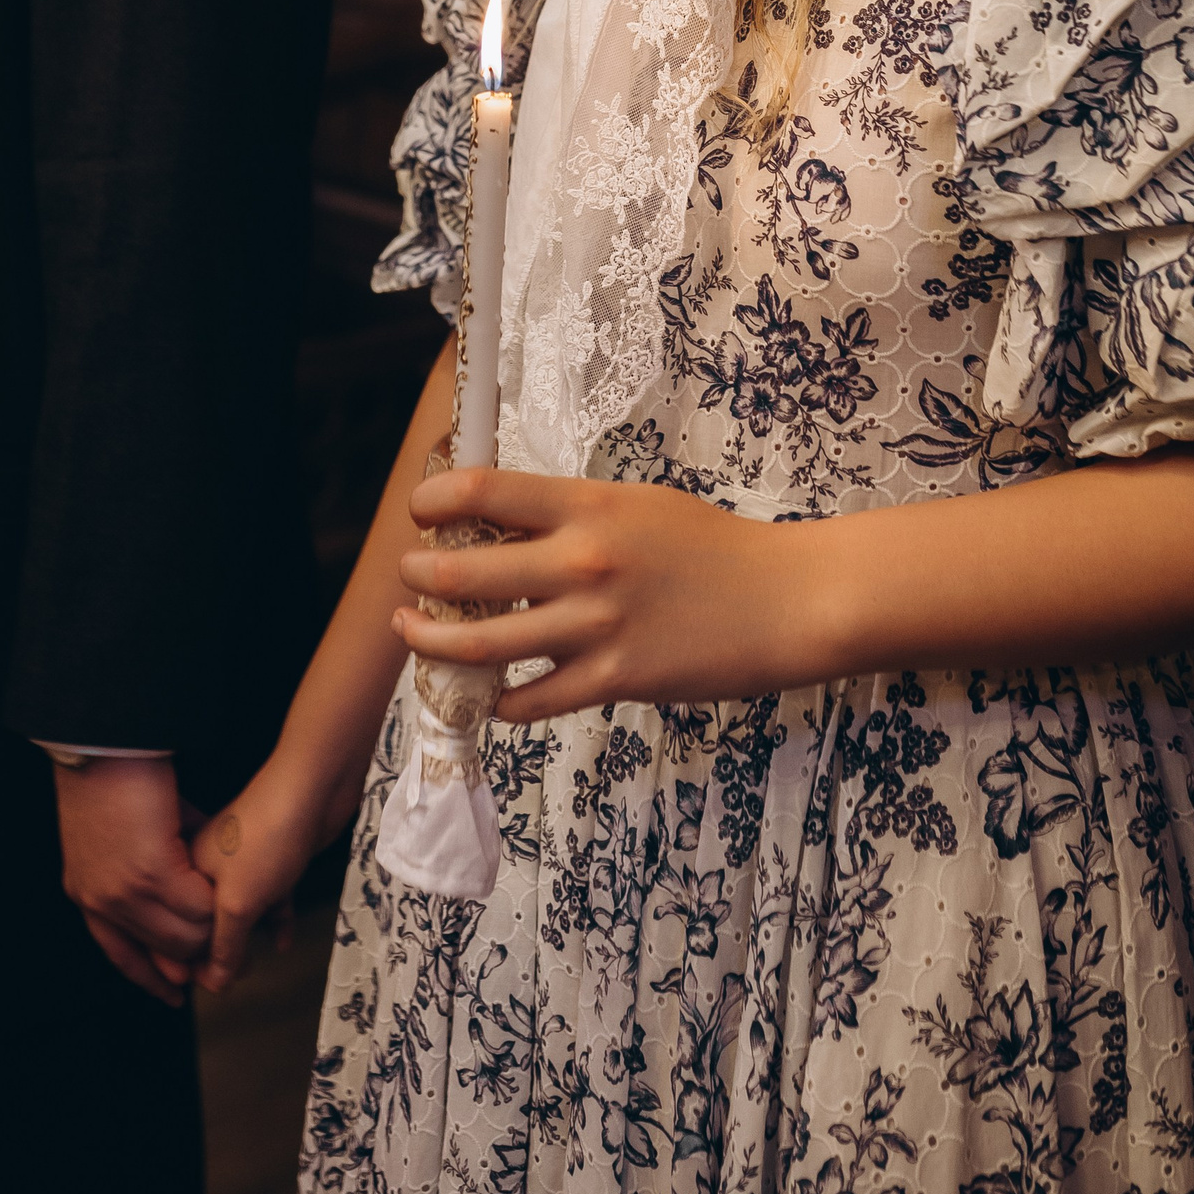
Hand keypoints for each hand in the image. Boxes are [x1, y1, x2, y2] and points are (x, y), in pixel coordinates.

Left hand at [52, 755, 214, 1006]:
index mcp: (88, 894)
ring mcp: (126, 892)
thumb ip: (146, 856)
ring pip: (184, 934)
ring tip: (237, 915)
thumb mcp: (119, 831)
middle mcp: (104, 902)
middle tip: (227, 952)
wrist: (101, 744)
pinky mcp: (152, 873)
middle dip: (195, 957)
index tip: (175, 992)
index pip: (121, 954)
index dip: (150, 976)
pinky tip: (232, 892)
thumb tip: (179, 866)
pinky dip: (218, 904)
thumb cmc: (109, 775)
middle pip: (162, 950)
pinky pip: (198, 907)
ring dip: (213, 929)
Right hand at [190, 756, 331, 994]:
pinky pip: (271, 896)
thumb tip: (215, 982)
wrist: (313, 787)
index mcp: (189, 870)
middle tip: (231, 979)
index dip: (188, 958)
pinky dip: (276, 919)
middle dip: (218, 951)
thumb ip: (224, 947)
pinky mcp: (275, 857)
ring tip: (253, 966)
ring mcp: (245, 859)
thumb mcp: (237, 904)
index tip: (203, 986)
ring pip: (241, 910)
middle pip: (208, 920)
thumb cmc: (268, 834)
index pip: (178, 926)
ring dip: (247, 938)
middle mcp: (211, 864)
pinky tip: (281, 940)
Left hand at [394, 465, 831, 726]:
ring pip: (481, 645)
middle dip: (418, 576)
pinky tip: (491, 697)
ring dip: (432, 642)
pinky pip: (533, 700)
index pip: (484, 491)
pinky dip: (501, 701)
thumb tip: (506, 524)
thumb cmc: (714, 546)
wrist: (786, 599)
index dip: (434, 500)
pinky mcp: (616, 680)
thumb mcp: (639, 504)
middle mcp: (583, 563)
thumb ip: (575, 515)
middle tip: (407, 577)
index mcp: (588, 507)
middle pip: (464, 572)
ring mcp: (596, 626)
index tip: (420, 511)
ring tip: (413, 634)